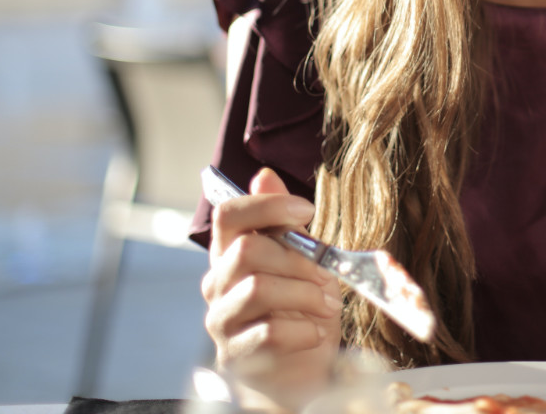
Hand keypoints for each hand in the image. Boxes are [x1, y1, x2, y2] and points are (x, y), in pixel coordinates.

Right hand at [202, 168, 341, 412]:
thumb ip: (283, 222)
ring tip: (327, 304)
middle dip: (298, 258)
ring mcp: (221, 320)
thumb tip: (265, 174)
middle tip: (327, 274)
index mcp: (231, 252)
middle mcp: (218, 283)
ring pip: (257, 288)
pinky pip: (266, 333)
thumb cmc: (300, 309)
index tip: (306, 211)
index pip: (228, 214)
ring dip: (303, 294)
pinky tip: (316, 332)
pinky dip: (302, 330)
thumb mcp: (302, 259)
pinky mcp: (233, 355)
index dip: (267, 205)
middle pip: (246, 249)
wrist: (298, 371)